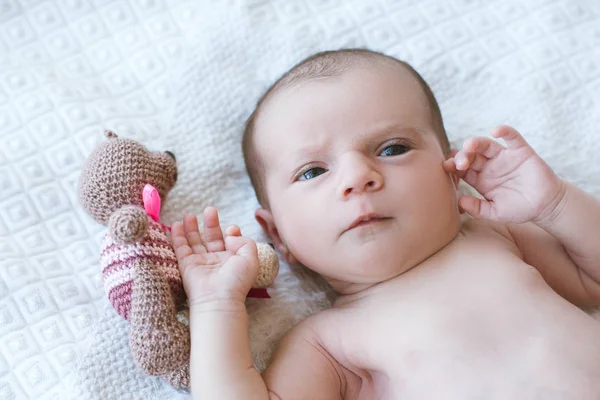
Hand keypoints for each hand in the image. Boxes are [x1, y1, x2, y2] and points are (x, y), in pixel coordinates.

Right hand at [171, 207, 258, 306]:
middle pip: (212, 238)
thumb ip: (245, 241)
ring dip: (192, 228)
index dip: (231, 232)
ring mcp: (200, 262)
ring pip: (195, 242)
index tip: (231, 229)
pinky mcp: (186, 265)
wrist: (218, 298)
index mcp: (232, 259)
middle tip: (209, 210)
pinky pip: (180, 248)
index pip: (230, 241)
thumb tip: (230, 234)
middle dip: (211, 224)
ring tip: (189, 215)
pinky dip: (178, 236)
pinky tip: (177, 224)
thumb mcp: (251, 257)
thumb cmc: (237, 280)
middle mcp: (216, 260)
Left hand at [442, 125, 565, 223]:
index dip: (453, 166)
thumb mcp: (495, 212)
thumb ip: (478, 208)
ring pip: (486, 145)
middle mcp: (489, 166)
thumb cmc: (519, 209)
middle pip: (471, 155)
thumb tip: (459, 201)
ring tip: (470, 146)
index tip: (447, 168)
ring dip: (476, 143)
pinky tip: (496, 131)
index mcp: (480, 179)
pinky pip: (512, 137)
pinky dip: (505, 131)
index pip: (462, 169)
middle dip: (463, 156)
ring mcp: (504, 157)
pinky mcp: (521, 151)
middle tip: (460, 163)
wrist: (546, 206)